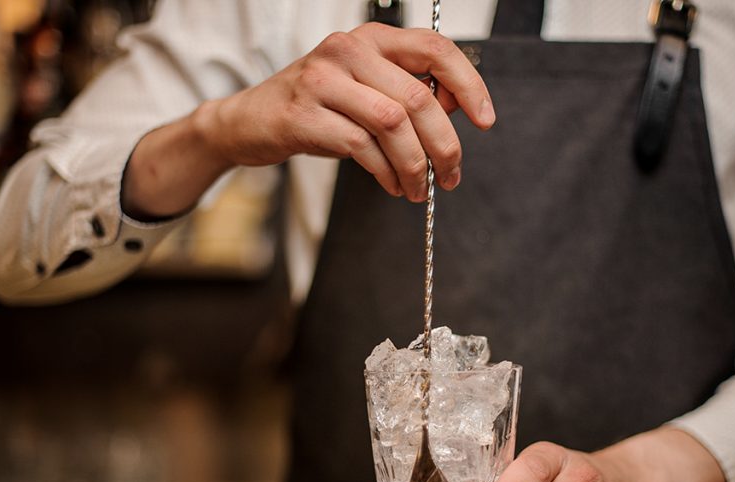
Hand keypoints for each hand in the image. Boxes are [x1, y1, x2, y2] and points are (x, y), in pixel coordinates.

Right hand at [205, 22, 493, 200]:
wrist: (249, 120)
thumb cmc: (316, 107)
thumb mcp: (365, 90)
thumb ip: (407, 93)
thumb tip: (456, 111)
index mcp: (371, 39)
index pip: (435, 49)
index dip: (468, 84)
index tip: (485, 120)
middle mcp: (347, 50)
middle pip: (418, 98)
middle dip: (445, 145)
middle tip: (451, 175)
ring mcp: (322, 81)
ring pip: (393, 124)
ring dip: (415, 165)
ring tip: (419, 188)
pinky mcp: (304, 116)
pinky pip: (362, 148)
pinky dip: (386, 173)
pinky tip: (392, 185)